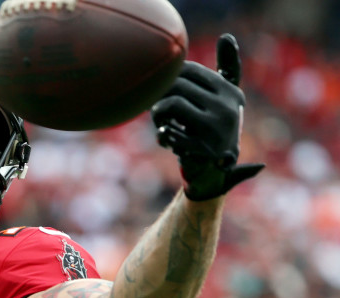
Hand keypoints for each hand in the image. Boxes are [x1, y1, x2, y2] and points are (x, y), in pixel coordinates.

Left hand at [152, 34, 263, 200]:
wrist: (216, 171)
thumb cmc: (211, 128)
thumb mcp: (219, 99)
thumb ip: (224, 70)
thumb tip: (227, 37)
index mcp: (230, 92)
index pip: (188, 70)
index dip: (167, 78)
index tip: (162, 91)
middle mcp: (227, 107)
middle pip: (177, 85)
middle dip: (160, 95)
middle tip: (157, 109)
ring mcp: (215, 128)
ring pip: (171, 104)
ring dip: (157, 113)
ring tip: (160, 122)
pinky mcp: (200, 148)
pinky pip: (168, 132)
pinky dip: (161, 134)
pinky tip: (165, 138)